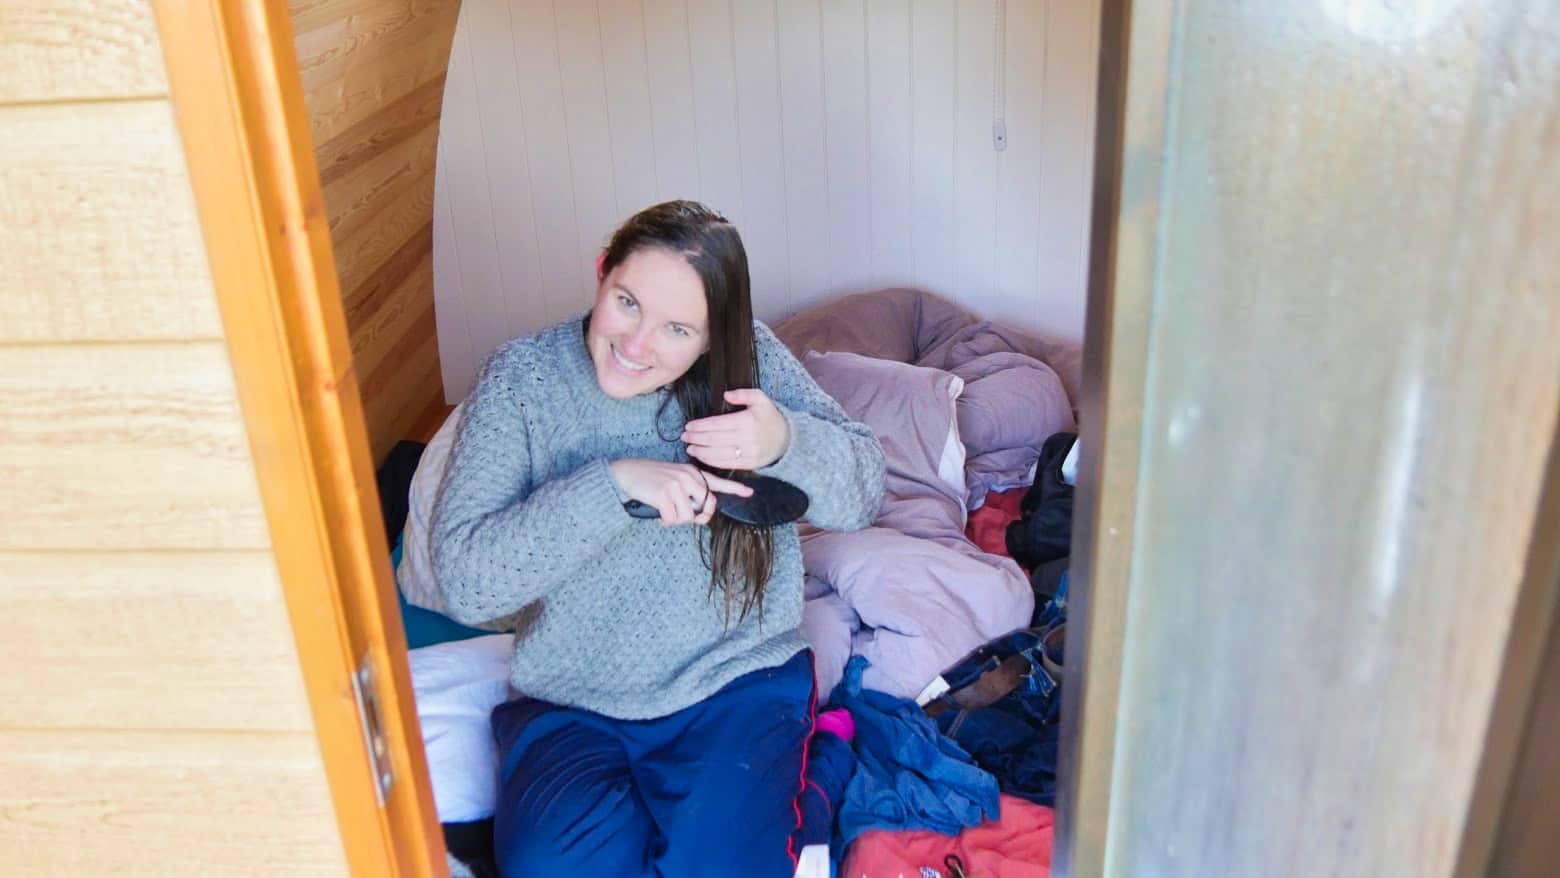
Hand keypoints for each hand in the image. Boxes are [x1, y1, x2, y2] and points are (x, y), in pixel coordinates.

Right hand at [609, 459, 753, 526]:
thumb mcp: (673, 478)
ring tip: (665, 511)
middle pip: (704, 507)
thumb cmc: (649, 479)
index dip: (734, 489)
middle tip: (678, 514)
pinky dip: (665, 521)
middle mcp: (687, 477)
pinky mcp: (665, 494)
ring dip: (675, 520)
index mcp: (691, 472)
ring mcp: (676, 484)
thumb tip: (699, 513)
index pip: (716, 482)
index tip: (749, 492)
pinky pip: (673, 519)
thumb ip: (689, 491)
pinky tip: (658, 514)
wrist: (626, 474)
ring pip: (688, 517)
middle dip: (694, 517)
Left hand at [682, 388, 790, 470]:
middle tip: (684, 437)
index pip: (718, 424)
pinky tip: (702, 456)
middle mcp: (747, 438)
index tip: (688, 426)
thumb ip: (743, 394)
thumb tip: (725, 395)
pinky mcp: (748, 464)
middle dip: (696, 438)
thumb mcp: (760, 398)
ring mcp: (748, 453)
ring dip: (701, 451)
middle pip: (715, 439)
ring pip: (718, 453)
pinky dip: (711, 461)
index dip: (700, 426)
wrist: (786, 440)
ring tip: (689, 448)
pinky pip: (726, 464)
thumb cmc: (769, 417)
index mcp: (748, 421)